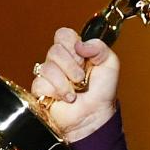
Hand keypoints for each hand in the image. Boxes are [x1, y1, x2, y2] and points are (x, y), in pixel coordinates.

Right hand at [31, 27, 119, 141]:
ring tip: (76, 90)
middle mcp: (59, 62)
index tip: (83, 56)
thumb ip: (100, 47)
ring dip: (66, 81)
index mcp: (74, 52)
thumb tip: (80, 44)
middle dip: (72, 66)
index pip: (63, 34)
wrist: (95, 115)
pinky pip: (41, 83)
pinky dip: (58, 91)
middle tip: (81, 78)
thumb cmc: (102, 92)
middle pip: (54, 50)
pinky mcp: (40, 90)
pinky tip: (66, 98)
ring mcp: (48, 75)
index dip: (72, 43)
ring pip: (47, 66)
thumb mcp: (110, 64)